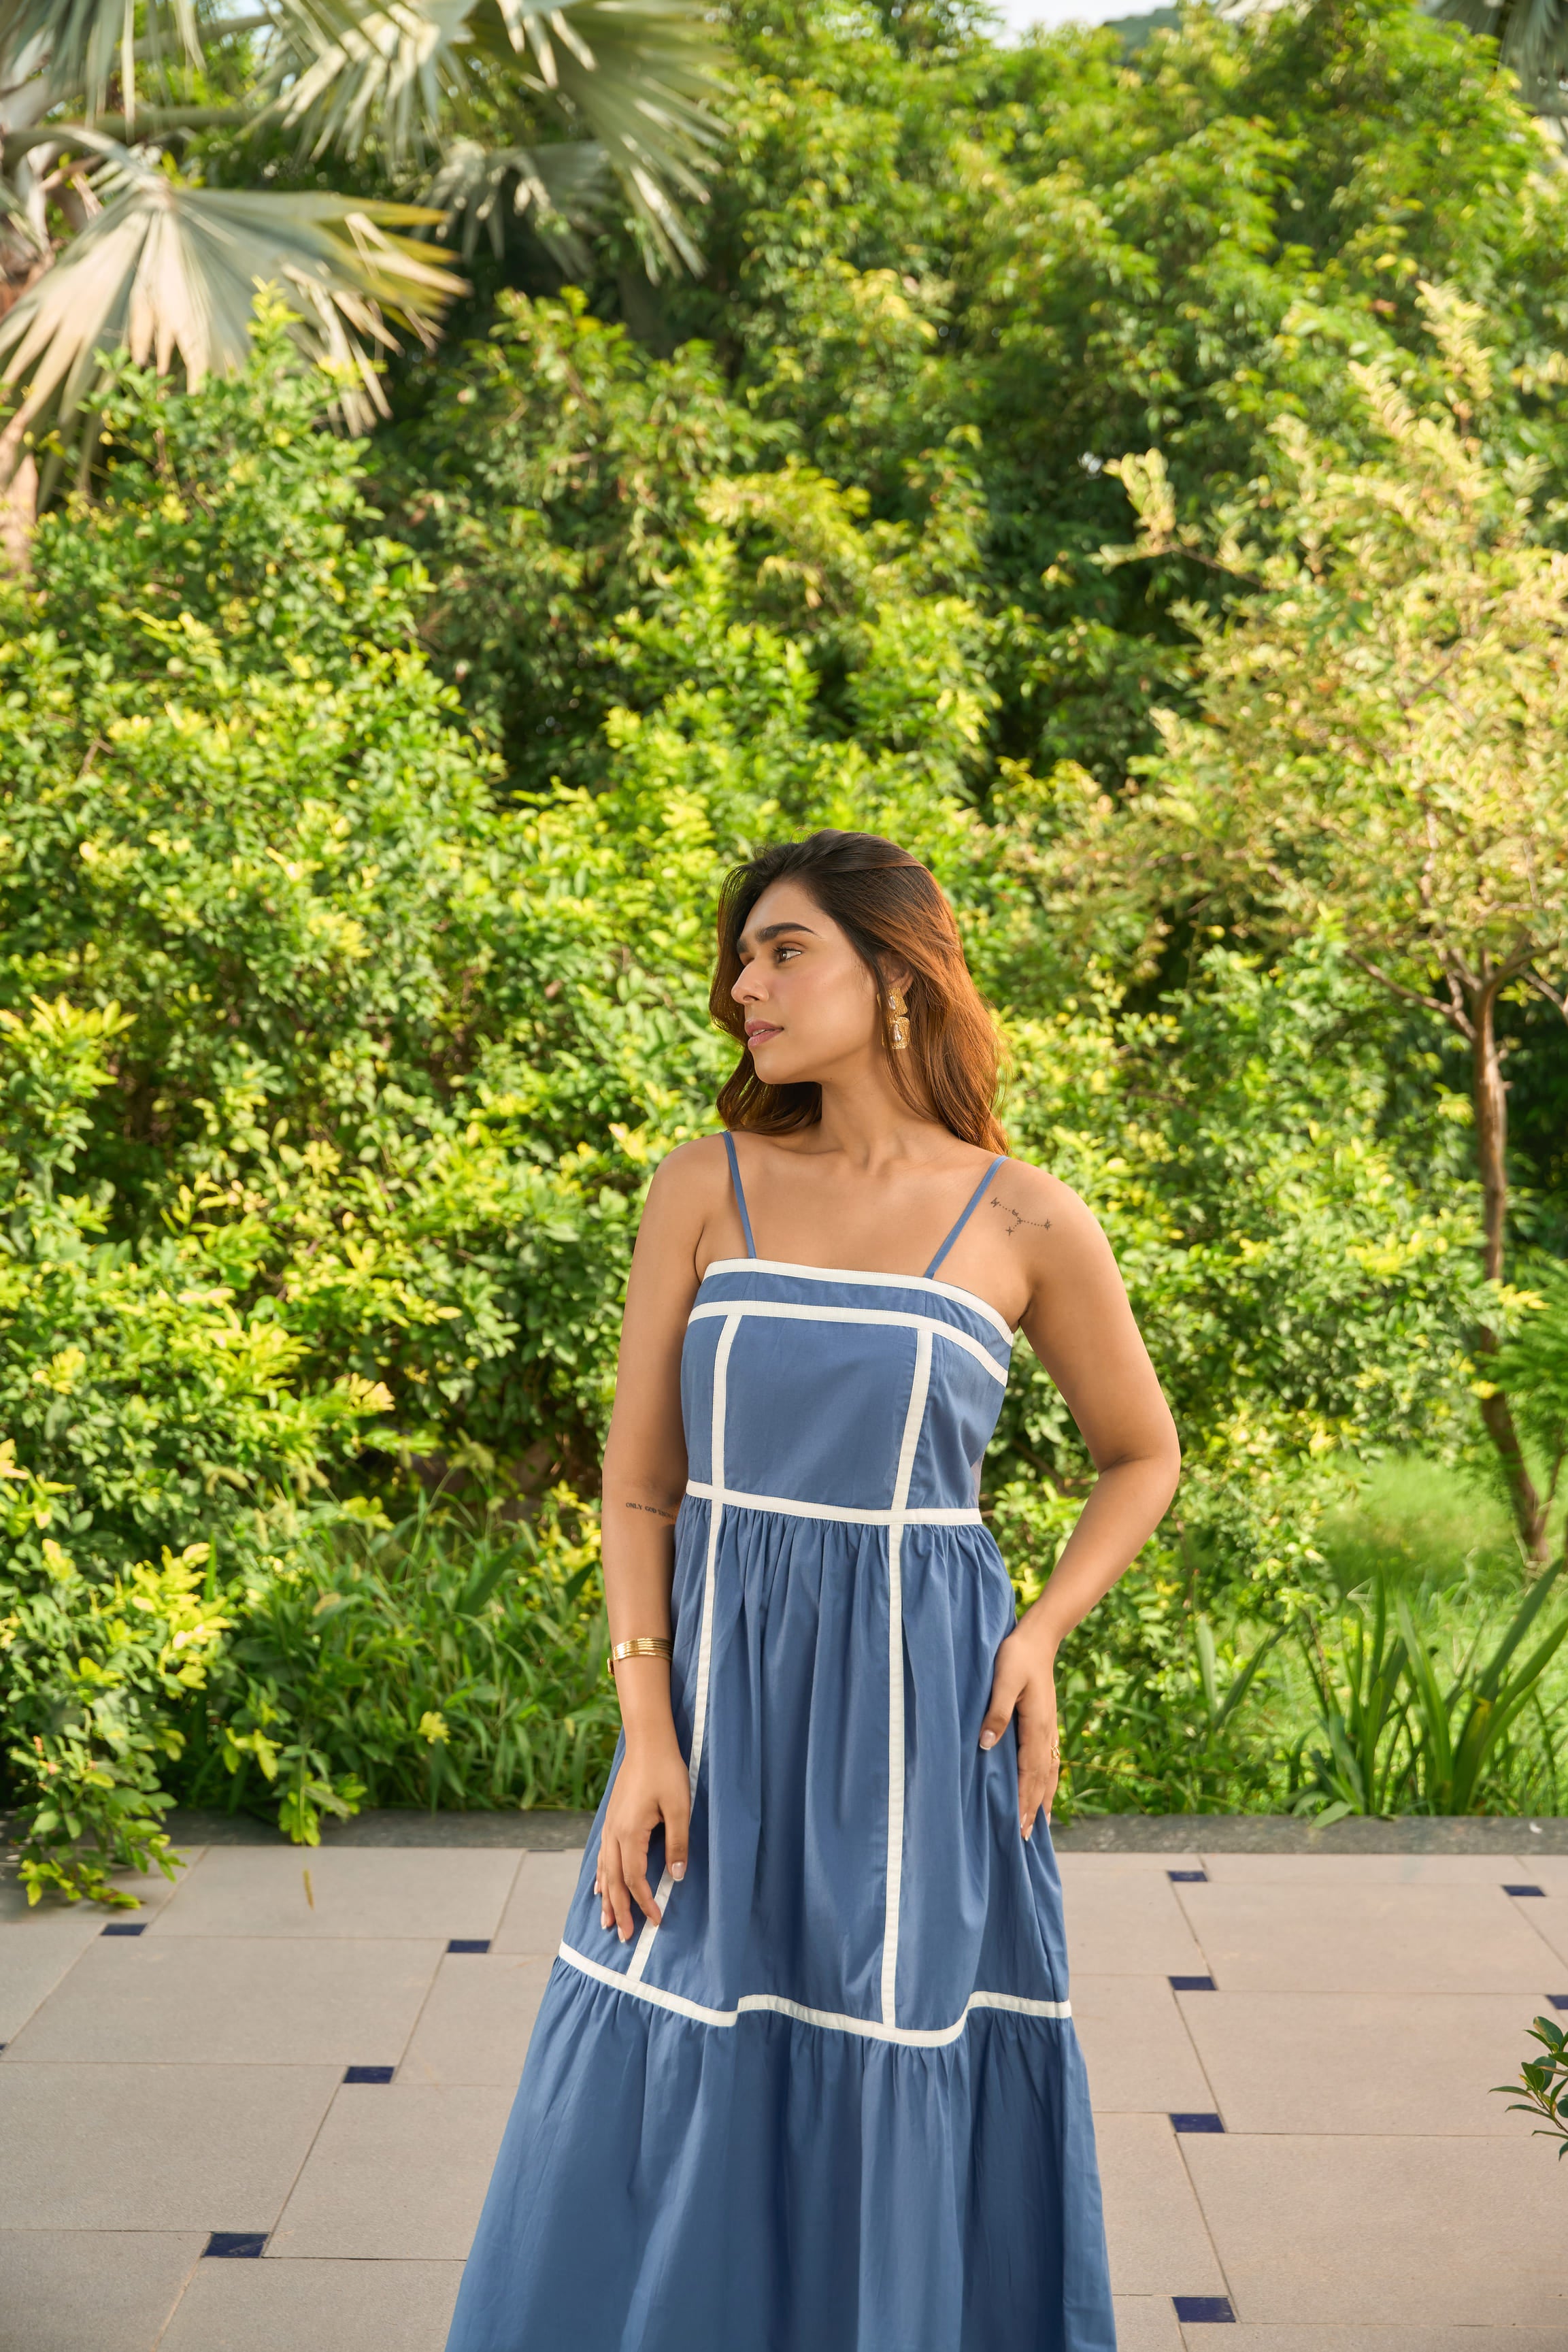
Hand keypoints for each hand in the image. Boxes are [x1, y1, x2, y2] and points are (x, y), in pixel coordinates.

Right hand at [594, 1735, 690, 1942]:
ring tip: (607, 1922)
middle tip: (625, 1936)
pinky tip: (598, 1886)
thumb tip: (677, 1877)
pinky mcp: (611, 1818)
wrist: (647, 1741)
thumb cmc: (667, 1772)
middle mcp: (614, 1833)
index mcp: (630, 1833)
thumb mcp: (680, 1808)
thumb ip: (678, 1843)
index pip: (634, 1879)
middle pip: (613, 1881)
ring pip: (603, 1870)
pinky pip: (601, 1855)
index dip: (645, 1902)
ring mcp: (609, 1825)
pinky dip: (600, 1875)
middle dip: (620, 1910)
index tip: (656, 1921)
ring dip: (607, 1898)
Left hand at [978, 1621, 1060, 1839]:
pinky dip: (1047, 1781)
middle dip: (1034, 1808)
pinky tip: (1043, 1788)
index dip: (1025, 1801)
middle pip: (1042, 1779)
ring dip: (1042, 1798)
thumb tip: (987, 1744)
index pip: (1030, 1773)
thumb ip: (997, 1712)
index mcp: (1037, 1726)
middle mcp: (1047, 1732)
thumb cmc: (1016, 1656)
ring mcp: (1049, 1728)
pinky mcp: (1045, 1723)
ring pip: (1049, 1772)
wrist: (1038, 1638)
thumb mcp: (1003, 1680)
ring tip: (1039, 1825)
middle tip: (1026, 1838)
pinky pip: (1049, 1760)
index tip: (1020, 1826)